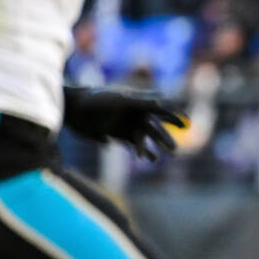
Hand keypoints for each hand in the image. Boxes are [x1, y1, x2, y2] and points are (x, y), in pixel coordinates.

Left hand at [63, 87, 185, 159]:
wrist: (71, 108)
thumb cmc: (95, 100)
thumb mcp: (118, 99)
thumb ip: (140, 101)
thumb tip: (162, 101)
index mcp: (137, 103)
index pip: (160, 109)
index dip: (174, 116)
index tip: (186, 124)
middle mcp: (134, 114)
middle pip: (154, 127)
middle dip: (164, 138)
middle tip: (174, 150)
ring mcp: (125, 125)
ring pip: (145, 138)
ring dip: (155, 146)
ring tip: (164, 156)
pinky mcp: (116, 134)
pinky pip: (132, 145)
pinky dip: (141, 151)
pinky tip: (149, 159)